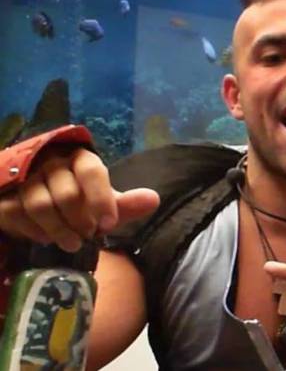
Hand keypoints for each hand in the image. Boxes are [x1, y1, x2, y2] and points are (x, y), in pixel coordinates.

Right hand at [0, 147, 159, 251]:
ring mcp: (25, 177)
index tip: (108, 224)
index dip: (101, 199)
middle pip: (67, 194)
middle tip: (88, 236)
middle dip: (81, 221)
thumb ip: (125, 204)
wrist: (34, 197)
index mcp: (80, 159)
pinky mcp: (5, 195)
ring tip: (72, 243)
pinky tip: (45, 238)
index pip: (92, 171)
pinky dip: (34, 232)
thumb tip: (154, 200)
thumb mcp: (102, 203)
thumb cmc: (77, 200)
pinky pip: (17, 214)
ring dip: (59, 231)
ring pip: (40, 205)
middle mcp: (51, 162)